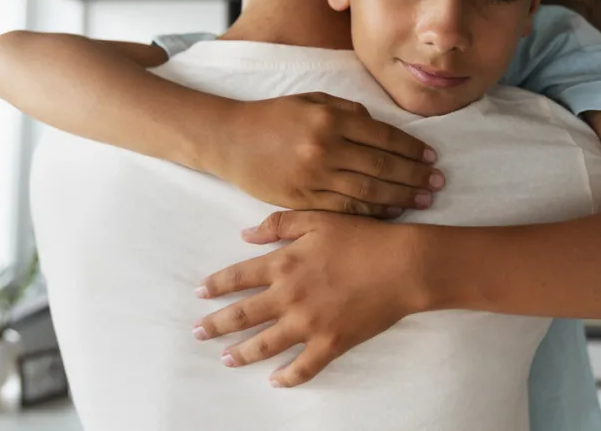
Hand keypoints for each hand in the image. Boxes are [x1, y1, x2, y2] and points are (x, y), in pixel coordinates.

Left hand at [192, 210, 429, 387]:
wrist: (402, 265)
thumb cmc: (362, 237)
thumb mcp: (318, 219)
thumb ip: (279, 225)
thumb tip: (246, 234)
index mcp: (283, 264)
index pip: (237, 277)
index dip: (215, 285)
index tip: (199, 293)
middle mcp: (289, 296)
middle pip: (241, 315)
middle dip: (215, 325)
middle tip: (198, 332)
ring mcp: (308, 323)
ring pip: (264, 345)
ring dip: (241, 353)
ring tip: (226, 359)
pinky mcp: (330, 343)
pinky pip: (303, 367)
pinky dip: (287, 377)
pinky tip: (275, 381)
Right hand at [214, 92, 444, 217]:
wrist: (230, 140)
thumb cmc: (273, 117)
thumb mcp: (311, 100)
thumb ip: (348, 111)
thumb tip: (382, 128)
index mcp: (330, 118)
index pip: (383, 136)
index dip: (411, 149)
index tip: (431, 158)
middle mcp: (325, 148)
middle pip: (382, 167)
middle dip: (415, 176)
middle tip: (438, 183)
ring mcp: (313, 177)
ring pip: (368, 192)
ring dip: (401, 198)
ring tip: (424, 200)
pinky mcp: (302, 200)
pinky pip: (345, 210)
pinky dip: (372, 213)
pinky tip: (391, 213)